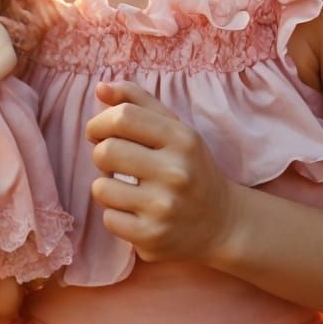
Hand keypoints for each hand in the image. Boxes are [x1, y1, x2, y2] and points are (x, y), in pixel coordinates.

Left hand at [85, 81, 237, 264]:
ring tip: (126, 188)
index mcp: (182, 139)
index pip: (122, 117)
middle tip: (112, 161)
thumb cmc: (190, 168)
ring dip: (106, 186)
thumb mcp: (176, 129)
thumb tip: (100, 87)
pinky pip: (109, 219)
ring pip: (101, 188)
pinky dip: (115, 214)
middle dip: (100, 154)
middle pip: (106, 151)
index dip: (99, 122)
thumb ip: (139, 102)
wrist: (223, 224)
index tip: (99, 132)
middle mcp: (176, 172)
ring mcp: (164, 207)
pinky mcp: (152, 237)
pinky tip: (135, 212)